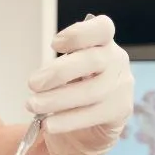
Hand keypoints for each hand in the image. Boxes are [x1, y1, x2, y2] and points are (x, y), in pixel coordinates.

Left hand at [26, 15, 133, 154]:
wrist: (90, 126)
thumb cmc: (75, 88)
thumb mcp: (67, 70)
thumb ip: (60, 66)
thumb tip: (41, 78)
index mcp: (104, 42)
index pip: (102, 28)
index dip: (79, 34)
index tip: (54, 45)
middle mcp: (117, 60)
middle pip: (93, 60)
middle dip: (58, 72)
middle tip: (32, 83)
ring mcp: (121, 86)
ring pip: (91, 91)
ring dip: (57, 99)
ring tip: (33, 105)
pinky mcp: (120, 111)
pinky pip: (92, 115)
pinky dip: (67, 120)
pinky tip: (48, 124)